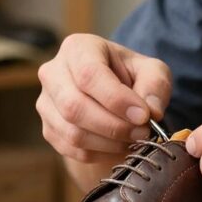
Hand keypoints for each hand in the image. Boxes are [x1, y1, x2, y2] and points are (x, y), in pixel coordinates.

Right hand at [37, 34, 171, 164]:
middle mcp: (52, 72)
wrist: (110, 95)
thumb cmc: (129, 76)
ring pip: (72, 132)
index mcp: (77, 48)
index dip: (117, 99)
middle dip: (114, 126)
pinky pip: (71, 149)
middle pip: (74, 106)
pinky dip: (100, 153)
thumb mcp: (151, 70)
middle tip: (143, 132)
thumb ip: (155, 86)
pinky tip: (118, 145)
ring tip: (134, 138)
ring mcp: (45, 102)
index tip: (144, 116)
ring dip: (109, 143)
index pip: (89, 74)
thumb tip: (151, 111)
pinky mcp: (48, 128)